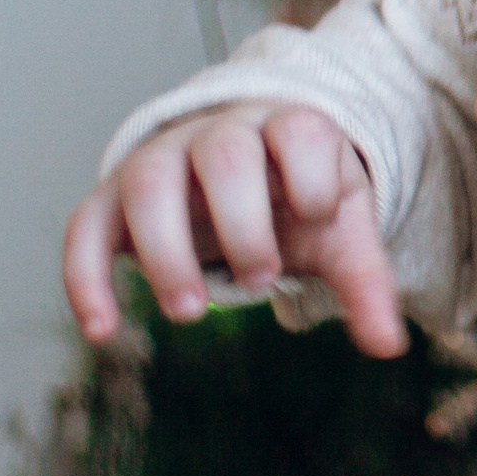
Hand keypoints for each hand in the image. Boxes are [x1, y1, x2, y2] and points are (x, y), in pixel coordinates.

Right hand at [63, 105, 406, 358]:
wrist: (243, 174)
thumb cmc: (295, 200)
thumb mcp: (338, 233)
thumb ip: (366, 282)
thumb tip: (390, 347)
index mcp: (287, 128)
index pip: (301, 130)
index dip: (313, 179)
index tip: (318, 220)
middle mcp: (221, 133)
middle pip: (224, 153)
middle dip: (244, 223)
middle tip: (261, 277)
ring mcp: (161, 160)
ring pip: (149, 183)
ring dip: (167, 252)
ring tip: (191, 311)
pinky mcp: (113, 196)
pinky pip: (86, 225)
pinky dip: (86, 277)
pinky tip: (102, 330)